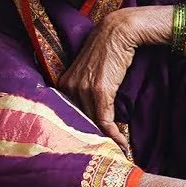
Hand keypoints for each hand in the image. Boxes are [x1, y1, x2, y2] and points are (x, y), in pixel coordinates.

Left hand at [58, 7, 160, 155]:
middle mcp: (69, 87)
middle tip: (103, 155)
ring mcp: (83, 89)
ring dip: (105, 140)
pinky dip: (113, 134)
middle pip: (79, 122)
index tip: (90, 146)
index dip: (80, 132)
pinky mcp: (99, 91)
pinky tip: (122, 143)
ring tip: (115, 152)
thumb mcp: (91, 70)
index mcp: (63, 83)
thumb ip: (87, 88)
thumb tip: (93, 111)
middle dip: (91, 140)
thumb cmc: (108, 50)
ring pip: (91, 123)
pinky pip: (104, 120)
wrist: (119, 31)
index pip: (68, 115)